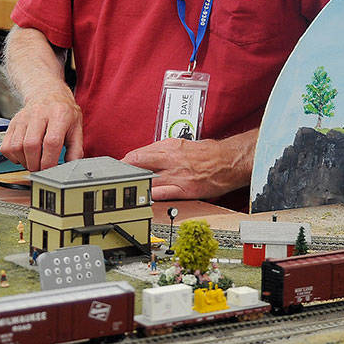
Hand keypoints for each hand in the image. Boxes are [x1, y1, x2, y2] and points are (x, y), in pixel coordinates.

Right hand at [0, 90, 83, 170]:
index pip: (51, 142)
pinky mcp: (12, 123)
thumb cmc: (63, 112)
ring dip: (24, 161)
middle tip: (42, 168)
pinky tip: (23, 156)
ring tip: (33, 162)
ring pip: (16, 147)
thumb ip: (76, 149)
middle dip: (36, 164)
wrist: (48, 93)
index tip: (51, 169)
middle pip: (31, 145)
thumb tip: (70, 166)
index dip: (50, 161)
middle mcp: (39, 114)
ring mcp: (23, 118)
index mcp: (59, 114)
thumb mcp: (77, 127)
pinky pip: (6, 146)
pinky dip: (13, 157)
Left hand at [121, 130, 255, 201]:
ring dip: (135, 185)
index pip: (139, 153)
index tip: (118, 167)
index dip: (126, 161)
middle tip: (114, 178)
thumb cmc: (209, 153)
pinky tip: (143, 198)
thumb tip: (147, 157)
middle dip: (123, 171)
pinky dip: (151, 196)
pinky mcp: (186, 190)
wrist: (230, 161)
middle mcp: (171, 159)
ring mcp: (178, 176)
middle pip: (139, 164)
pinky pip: (163, 194)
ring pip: (148, 180)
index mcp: (170, 146)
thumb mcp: (183, 144)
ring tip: (126, 190)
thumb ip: (164, 151)